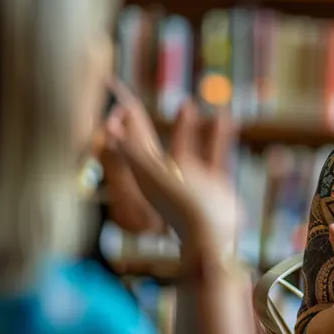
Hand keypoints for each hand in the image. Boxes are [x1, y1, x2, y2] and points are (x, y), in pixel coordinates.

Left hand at [103, 81, 239, 251]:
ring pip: (187, 147)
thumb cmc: (182, 205)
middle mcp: (168, 176)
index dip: (128, 125)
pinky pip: (214, 155)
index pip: (134, 144)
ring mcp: (192, 181)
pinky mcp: (214, 186)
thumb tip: (107, 129)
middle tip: (154, 97)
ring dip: (187, 126)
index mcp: (149, 174)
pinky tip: (226, 118)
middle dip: (154, 121)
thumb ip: (132, 152)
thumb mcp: (153, 175)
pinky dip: (218, 137)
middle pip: (156, 142)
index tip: (124, 103)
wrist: (214, 236)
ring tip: (188, 103)